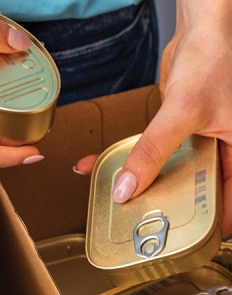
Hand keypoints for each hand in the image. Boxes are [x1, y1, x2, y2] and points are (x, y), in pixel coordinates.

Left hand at [74, 1, 231, 234]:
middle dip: (166, 206)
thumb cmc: (217, 58)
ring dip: (142, 183)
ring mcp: (202, 143)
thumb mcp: (184, 111)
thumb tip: (127, 186)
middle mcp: (225, 153)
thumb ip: (153, 150)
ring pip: (172, 174)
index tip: (180, 241)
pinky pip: (155, 152)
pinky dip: (130, 158)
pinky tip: (101, 165)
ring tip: (115, 198)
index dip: (209, 227)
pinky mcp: (180, 132)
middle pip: (196, 192)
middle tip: (139, 222)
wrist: (204, 27)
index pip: (230, 205)